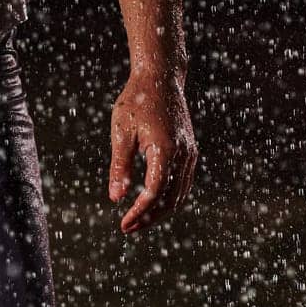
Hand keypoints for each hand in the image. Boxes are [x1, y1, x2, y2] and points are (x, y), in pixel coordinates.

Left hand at [108, 74, 196, 233]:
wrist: (160, 78)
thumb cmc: (136, 102)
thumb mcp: (121, 132)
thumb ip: (120, 166)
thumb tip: (116, 198)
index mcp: (165, 150)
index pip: (155, 193)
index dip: (140, 212)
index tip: (124, 224)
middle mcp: (183, 155)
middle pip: (171, 200)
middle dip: (150, 218)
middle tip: (129, 228)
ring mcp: (190, 154)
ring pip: (180, 194)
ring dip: (160, 211)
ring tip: (137, 219)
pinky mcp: (189, 151)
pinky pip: (182, 183)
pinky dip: (169, 198)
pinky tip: (152, 202)